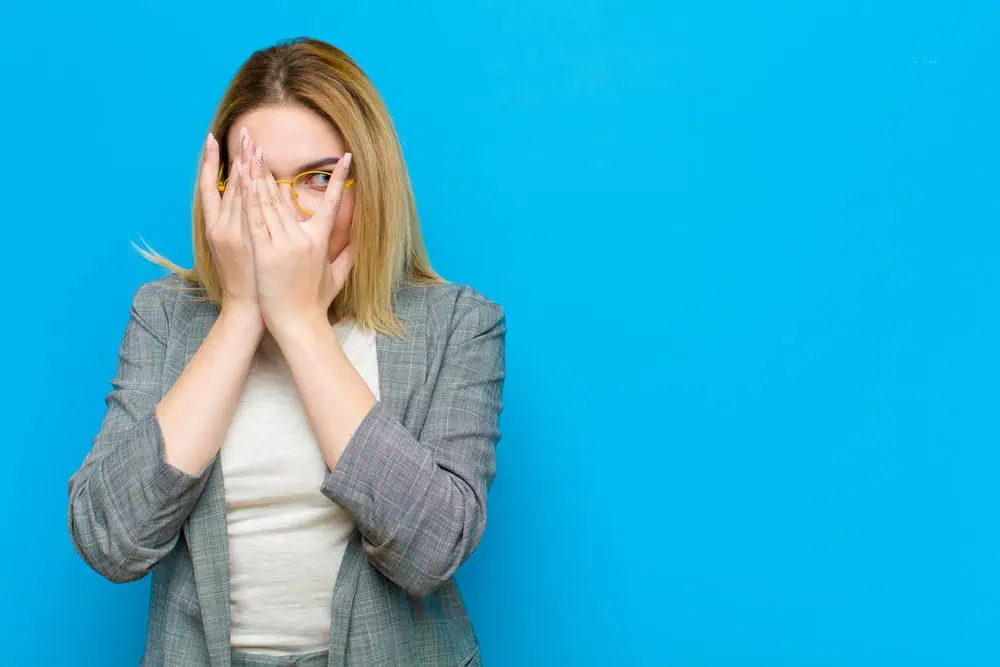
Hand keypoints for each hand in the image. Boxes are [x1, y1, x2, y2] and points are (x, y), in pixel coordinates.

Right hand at [199, 129, 261, 328]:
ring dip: (246, 167)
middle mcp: (220, 227)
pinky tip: (253, 170)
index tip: (212, 139)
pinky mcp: (245, 241)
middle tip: (243, 131)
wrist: (248, 307)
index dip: (210, 162)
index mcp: (215, 228)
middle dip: (236, 157)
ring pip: (240, 193)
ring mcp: (233, 233)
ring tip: (251, 142)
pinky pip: (249, 209)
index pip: (211, 187)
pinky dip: (250, 189)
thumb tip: (250, 205)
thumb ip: (241, 227)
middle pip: (229, 185)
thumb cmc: (248, 281)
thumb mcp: (235, 251)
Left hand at [243, 141, 355, 335]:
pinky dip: (247, 197)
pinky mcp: (264, 252)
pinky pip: (254, 218)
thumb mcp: (337, 277)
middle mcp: (302, 238)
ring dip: (256, 175)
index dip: (340, 179)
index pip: (332, 203)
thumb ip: (349, 256)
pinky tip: (241, 180)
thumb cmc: (315, 302)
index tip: (346, 157)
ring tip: (249, 151)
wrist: (297, 322)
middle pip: (285, 196)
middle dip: (272, 167)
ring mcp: (282, 244)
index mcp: (320, 240)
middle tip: (263, 142)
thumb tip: (361, 242)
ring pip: (266, 203)